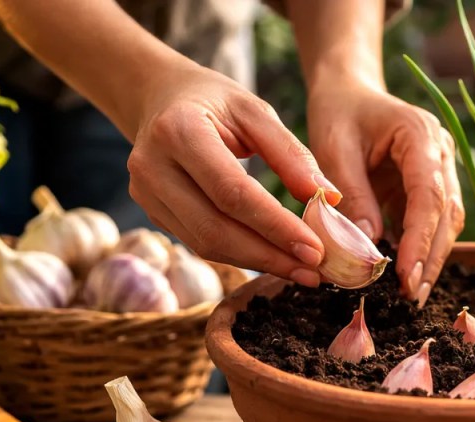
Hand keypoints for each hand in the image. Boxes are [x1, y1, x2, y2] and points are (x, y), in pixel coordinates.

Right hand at [127, 63, 341, 286]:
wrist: (161, 98)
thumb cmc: (214, 101)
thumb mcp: (255, 112)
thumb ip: (291, 153)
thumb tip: (329, 197)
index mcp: (178, 131)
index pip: (232, 192)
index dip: (275, 226)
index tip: (315, 249)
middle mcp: (152, 166)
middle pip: (215, 228)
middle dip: (269, 255)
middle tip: (314, 270)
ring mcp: (146, 194)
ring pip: (205, 244)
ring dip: (257, 262)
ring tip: (301, 270)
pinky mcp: (152, 213)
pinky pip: (199, 243)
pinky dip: (240, 255)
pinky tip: (273, 258)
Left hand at [306, 81, 464, 304]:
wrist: (348, 92)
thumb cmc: (338, 114)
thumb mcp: (333, 148)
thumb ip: (351, 194)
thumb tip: (368, 246)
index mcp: (420, 134)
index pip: (430, 194)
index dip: (420, 237)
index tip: (405, 273)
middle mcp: (441, 153)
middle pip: (447, 213)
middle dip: (430, 257)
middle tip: (410, 296)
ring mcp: (442, 170)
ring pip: (447, 222)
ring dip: (431, 259)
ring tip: (411, 294)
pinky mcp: (431, 187)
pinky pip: (433, 223)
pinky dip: (422, 250)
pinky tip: (408, 276)